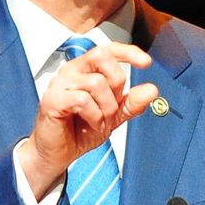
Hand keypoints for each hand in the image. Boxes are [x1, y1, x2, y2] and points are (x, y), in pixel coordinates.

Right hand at [18, 41, 158, 199]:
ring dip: (106, 107)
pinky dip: (93, 115)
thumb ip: (130, 103)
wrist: (58, 155)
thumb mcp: (112, 116)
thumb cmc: (79, 131)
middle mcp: (71, 71)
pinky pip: (82, 99)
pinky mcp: (52, 100)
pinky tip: (91, 124)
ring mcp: (59, 84)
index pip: (107, 49)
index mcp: (85, 70)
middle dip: (116, 83)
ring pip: (96, 82)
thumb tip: (152, 90)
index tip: (146, 63)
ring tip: (100, 121)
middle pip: (102, 57)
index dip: (128, 52)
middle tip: (112, 107)